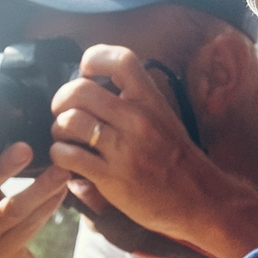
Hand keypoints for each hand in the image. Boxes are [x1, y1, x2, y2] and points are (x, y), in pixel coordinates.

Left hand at [47, 45, 254, 252]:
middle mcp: (137, 120)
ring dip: (58, 128)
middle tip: (61, 110)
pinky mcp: (110, 177)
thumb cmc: (178, 159)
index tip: (86, 71)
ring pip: (69, 122)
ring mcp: (123, 149)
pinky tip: (67, 159)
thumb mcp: (164, 118)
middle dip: (61, 98)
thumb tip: (96, 86)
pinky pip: (67, 156)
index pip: (121, 60)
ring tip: (64, 137)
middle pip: (80, 90)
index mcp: (151, 101)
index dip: (94, 58)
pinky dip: (59, 155)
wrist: (200, 199)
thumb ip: (136, 101)